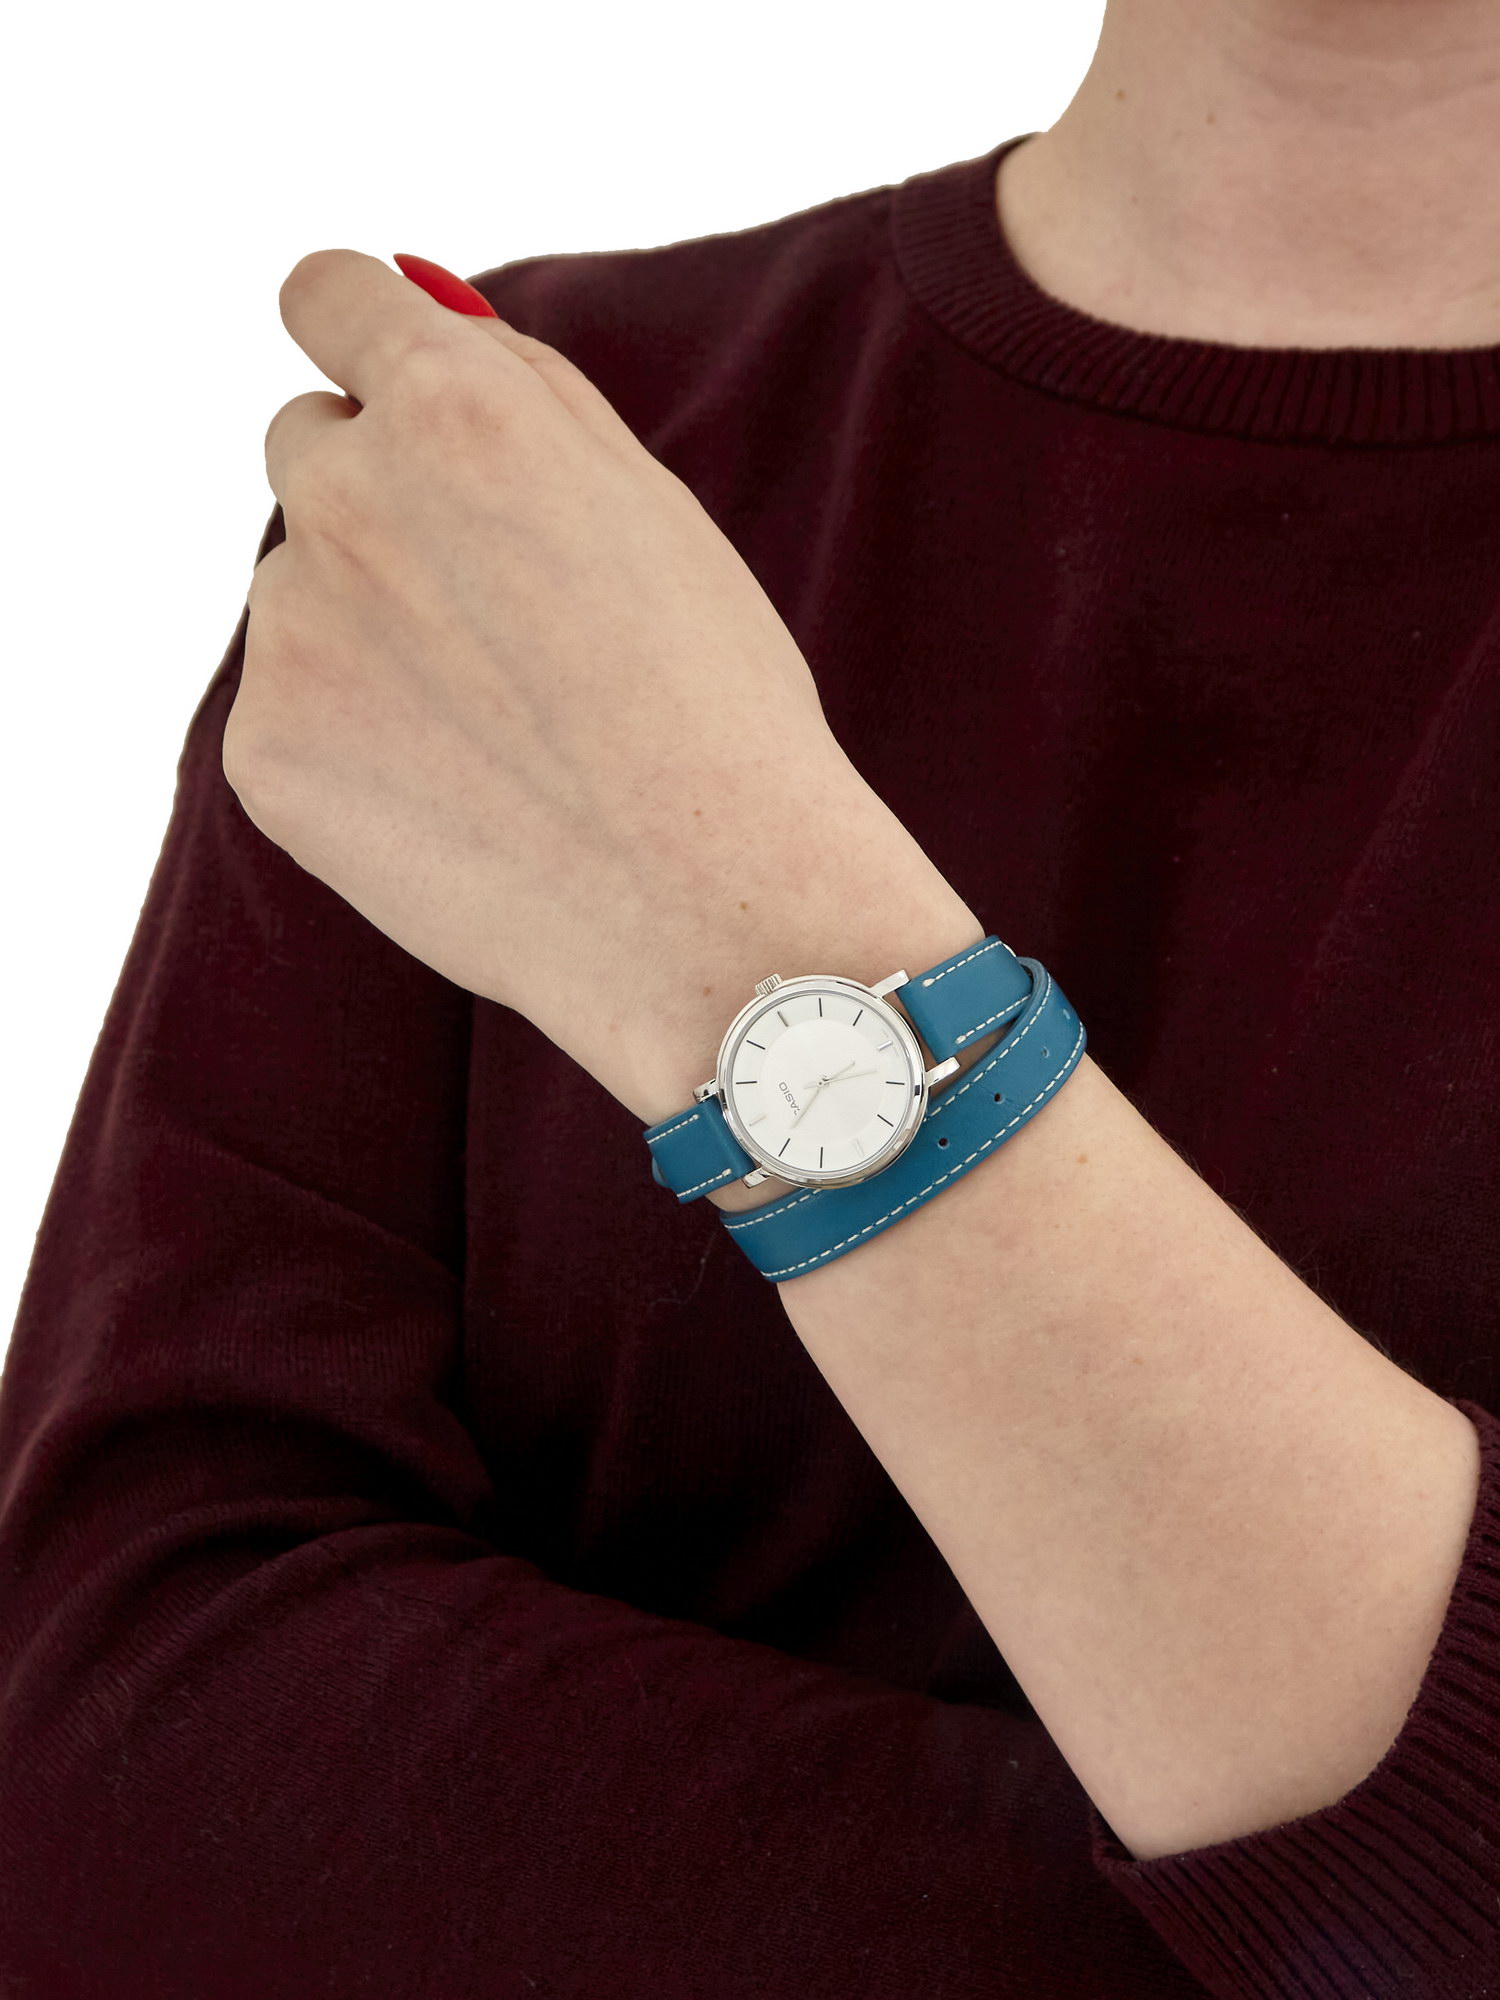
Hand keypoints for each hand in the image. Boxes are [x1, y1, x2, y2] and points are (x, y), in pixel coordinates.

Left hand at [227, 250, 974, 1121]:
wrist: (707, 905)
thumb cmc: (715, 705)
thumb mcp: (649, 503)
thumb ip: (525, 391)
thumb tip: (418, 306)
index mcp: (451, 408)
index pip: (326, 294)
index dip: (360, 334)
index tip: (382, 385)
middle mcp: (344, 497)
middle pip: (308, 444)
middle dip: (379, 498)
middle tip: (491, 608)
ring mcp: (290, 631)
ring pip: (305, 593)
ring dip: (372, 634)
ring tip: (500, 733)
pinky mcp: (265, 755)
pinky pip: (294, 715)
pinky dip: (357, 746)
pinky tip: (461, 800)